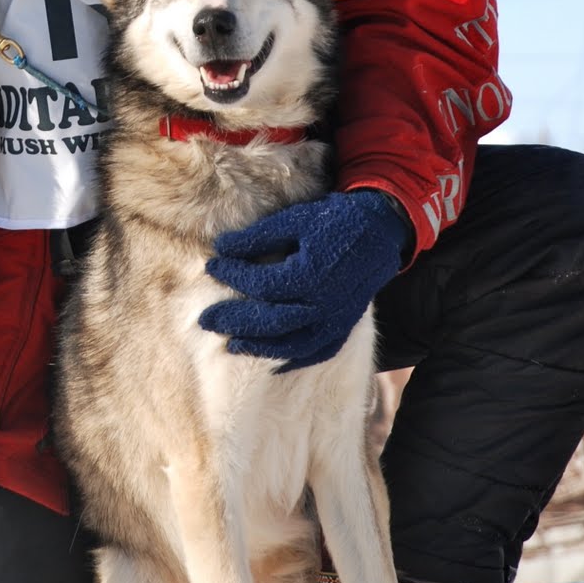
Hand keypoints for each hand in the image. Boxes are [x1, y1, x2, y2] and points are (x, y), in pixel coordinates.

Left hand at [199, 189, 408, 370]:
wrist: (378, 233)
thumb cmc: (333, 221)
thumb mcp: (294, 220)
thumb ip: (258, 236)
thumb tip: (221, 247)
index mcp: (309, 274)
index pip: (260, 284)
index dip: (233, 276)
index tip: (212, 267)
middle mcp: (322, 304)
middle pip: (270, 321)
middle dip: (234, 321)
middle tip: (205, 320)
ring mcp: (335, 320)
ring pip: (291, 344)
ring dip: (258, 348)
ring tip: (230, 346)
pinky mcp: (343, 327)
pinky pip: (316, 352)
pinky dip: (292, 360)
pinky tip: (270, 362)